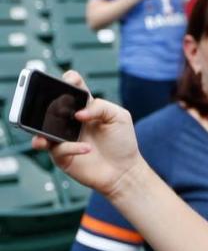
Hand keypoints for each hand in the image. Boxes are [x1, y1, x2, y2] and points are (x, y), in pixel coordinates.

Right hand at [30, 72, 143, 199]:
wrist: (124, 170)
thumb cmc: (122, 142)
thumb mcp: (120, 117)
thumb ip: (101, 107)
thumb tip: (78, 114)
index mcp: (83, 107)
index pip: (70, 88)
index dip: (68, 80)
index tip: (71, 80)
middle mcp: (69, 120)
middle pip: (49, 105)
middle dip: (47, 101)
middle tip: (57, 105)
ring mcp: (62, 138)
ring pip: (41, 129)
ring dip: (40, 127)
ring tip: (48, 131)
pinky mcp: (62, 156)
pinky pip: (58, 149)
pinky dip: (71, 147)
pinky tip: (87, 149)